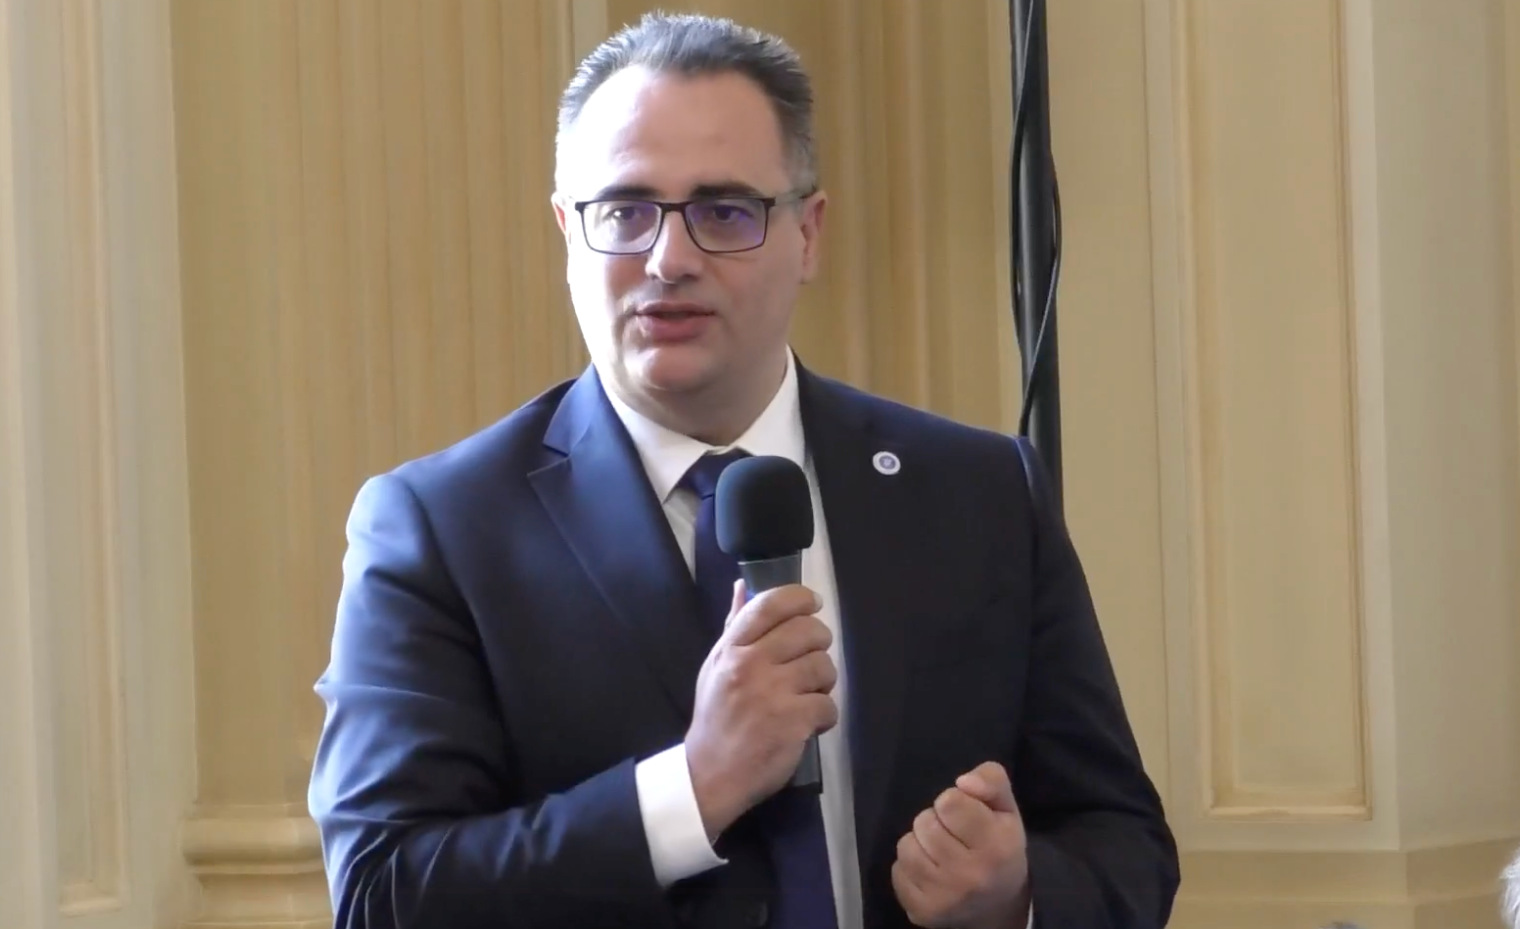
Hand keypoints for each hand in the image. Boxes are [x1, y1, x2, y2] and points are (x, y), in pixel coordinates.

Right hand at [687, 581, 837, 838]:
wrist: (709, 774)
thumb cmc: (715, 717)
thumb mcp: (715, 666)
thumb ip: (733, 626)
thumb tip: (742, 586)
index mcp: (731, 648)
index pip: (770, 604)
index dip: (800, 597)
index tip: (813, 604)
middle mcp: (751, 664)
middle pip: (808, 631)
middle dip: (820, 642)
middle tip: (813, 658)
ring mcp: (772, 693)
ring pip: (823, 666)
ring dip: (824, 682)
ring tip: (810, 694)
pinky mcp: (793, 721)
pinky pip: (828, 705)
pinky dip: (825, 716)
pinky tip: (810, 723)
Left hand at [891, 762, 1031, 928]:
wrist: (998, 909)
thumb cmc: (1000, 848)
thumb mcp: (1005, 809)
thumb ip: (991, 781)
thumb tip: (963, 781)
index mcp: (996, 847)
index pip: (950, 802)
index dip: (954, 802)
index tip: (964, 815)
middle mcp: (970, 876)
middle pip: (924, 822)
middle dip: (936, 822)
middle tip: (954, 836)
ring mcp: (944, 898)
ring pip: (906, 846)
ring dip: (920, 843)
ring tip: (940, 852)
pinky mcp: (922, 911)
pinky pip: (898, 871)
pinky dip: (910, 867)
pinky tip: (931, 873)